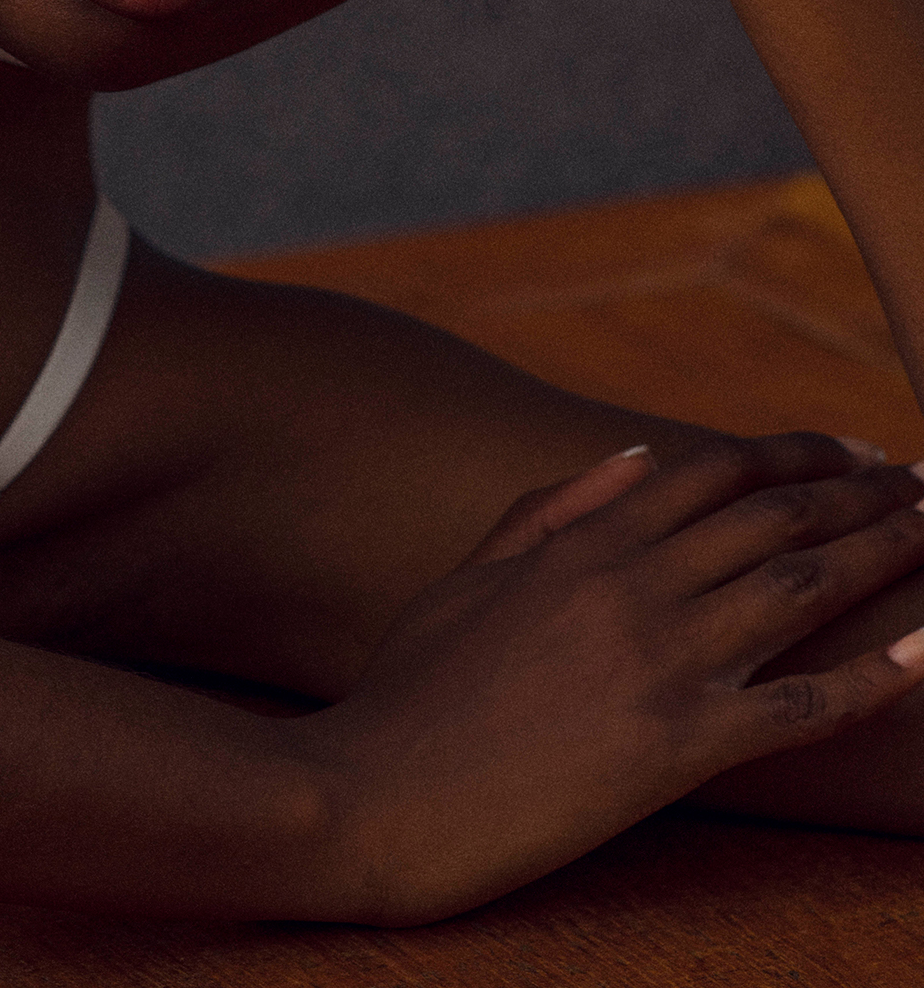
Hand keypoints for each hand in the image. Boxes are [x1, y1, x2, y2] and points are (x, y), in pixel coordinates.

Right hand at [293, 433, 923, 924]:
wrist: (376, 793)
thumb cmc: (410, 687)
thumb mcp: (470, 575)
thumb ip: (553, 509)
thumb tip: (636, 456)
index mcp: (582, 544)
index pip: (713, 472)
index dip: (795, 453)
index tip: (853, 451)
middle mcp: (631, 587)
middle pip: (773, 517)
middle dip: (860, 493)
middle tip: (923, 482)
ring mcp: (658, 664)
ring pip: (799, 587)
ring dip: (879, 553)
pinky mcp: (677, 748)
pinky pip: (800, 707)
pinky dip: (873, 678)